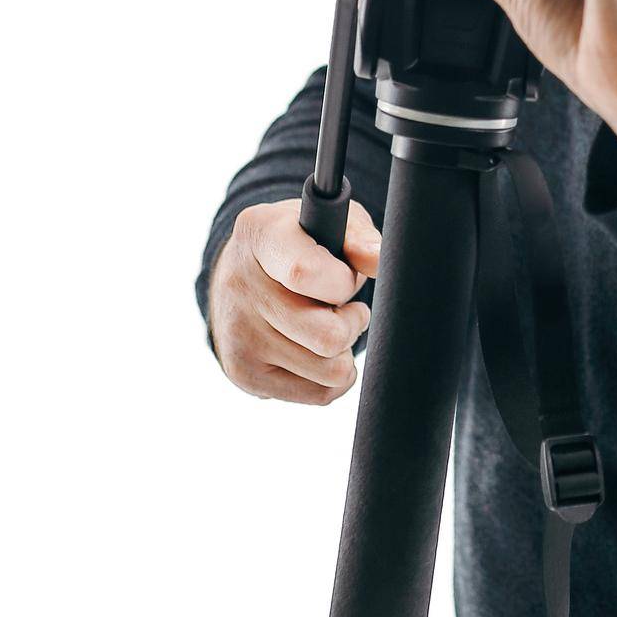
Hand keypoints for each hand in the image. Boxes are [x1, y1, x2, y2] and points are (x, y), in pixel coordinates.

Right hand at [207, 197, 379, 403]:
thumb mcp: (331, 221)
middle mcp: (239, 286)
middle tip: (345, 306)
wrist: (246, 270)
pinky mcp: (243, 373)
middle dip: (353, 322)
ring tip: (329, 322)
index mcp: (261, 234)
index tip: (346, 276)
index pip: (302, 273)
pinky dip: (332, 375)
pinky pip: (319, 394)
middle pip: (326, 335)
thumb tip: (379, 260)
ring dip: (343, 349)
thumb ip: (359, 238)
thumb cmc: (303, 242)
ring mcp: (236, 335)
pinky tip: (318, 348)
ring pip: (330, 370)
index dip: (342, 283)